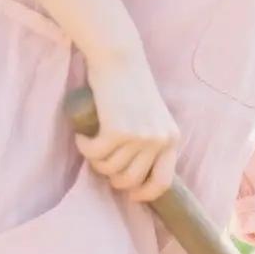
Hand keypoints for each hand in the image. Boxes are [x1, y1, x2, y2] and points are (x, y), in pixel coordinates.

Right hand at [74, 47, 179, 203]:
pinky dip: (84, 146)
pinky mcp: (117, 131)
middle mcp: (159, 140)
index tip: (129, 194)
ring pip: (109, 168)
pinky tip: (82, 135)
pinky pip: (94, 153)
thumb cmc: (132, 87)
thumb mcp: (153, 117)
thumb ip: (150, 142)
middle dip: (112, 177)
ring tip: (92, 142)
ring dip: (95, 159)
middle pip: (130, 180)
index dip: (144, 193)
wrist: (121, 59)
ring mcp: (140, 136)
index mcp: (172, 138)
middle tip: (102, 161)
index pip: (163, 182)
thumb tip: (132, 178)